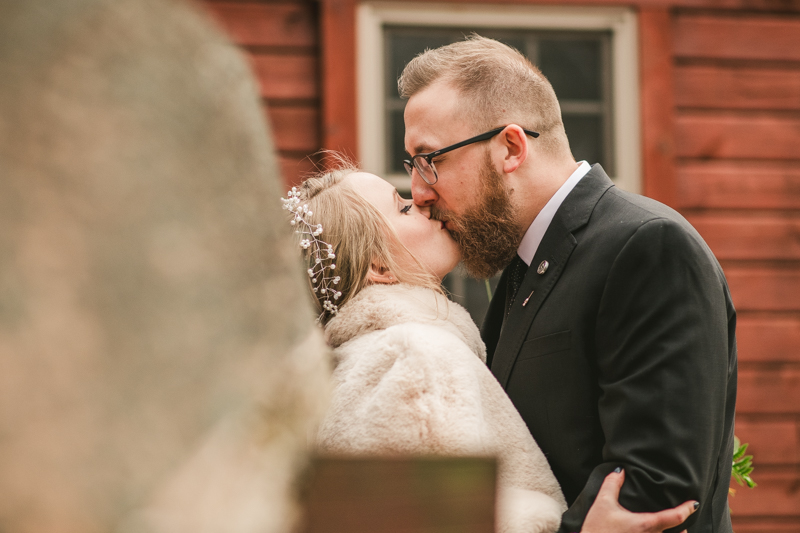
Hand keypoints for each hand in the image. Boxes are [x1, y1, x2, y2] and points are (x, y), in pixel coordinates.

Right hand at [581, 469, 698, 532]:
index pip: (674, 517)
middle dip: (682, 528)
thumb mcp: (603, 504)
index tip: (694, 503)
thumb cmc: (597, 530)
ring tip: (676, 530)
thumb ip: (612, 484)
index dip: (686, 509)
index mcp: (645, 525)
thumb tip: (620, 470)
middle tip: (684, 519)